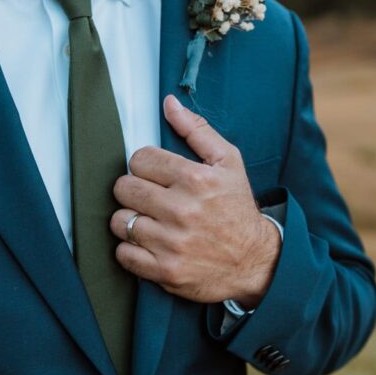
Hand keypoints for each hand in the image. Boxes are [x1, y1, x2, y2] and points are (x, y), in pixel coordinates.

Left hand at [110, 94, 280, 307]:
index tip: (155, 175)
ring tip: (147, 221)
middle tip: (148, 198)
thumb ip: (197, 131)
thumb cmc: (237, 208)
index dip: (144, 166)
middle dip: (133, 191)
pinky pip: (123, 253)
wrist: (256, 262)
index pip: (139, 159)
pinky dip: (129, 249)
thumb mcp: (228, 162)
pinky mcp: (164, 271)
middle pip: (123, 188)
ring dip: (129, 220)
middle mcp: (181, 210)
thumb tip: (169, 104)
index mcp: (195, 179)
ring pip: (119, 221)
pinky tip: (146, 244)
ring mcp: (171, 242)